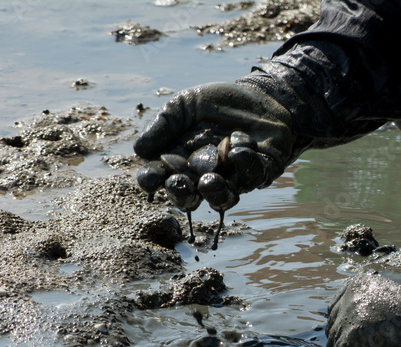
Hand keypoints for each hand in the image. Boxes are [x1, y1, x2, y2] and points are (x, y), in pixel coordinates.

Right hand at [133, 79, 296, 207]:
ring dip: (215, 192)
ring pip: (223, 198)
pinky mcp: (260, 172)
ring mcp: (233, 179)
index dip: (152, 180)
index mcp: (181, 162)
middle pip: (190, 197)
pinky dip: (245, 163)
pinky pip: (253, 176)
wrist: (257, 94)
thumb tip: (139, 150)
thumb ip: (164, 124)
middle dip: (182, 194)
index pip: (161, 177)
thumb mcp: (185, 104)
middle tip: (179, 183)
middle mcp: (204, 177)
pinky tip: (238, 145)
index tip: (149, 178)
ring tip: (209, 181)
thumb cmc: (216, 103)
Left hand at [326, 268, 400, 346]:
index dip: (345, 321)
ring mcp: (350, 313)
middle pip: (334, 322)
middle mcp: (351, 293)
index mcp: (363, 281)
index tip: (353, 335)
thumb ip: (387, 296)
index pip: (339, 303)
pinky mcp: (352, 335)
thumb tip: (382, 314)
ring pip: (335, 340)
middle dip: (343, 338)